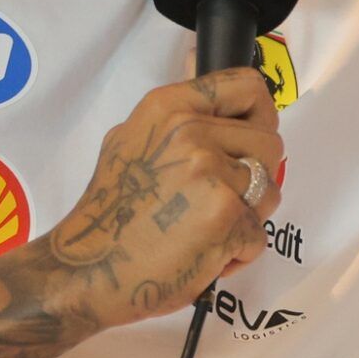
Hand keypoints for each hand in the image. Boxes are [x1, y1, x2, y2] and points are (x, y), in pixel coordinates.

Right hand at [45, 67, 283, 330]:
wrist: (88, 270)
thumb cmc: (111, 215)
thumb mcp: (130, 142)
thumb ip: (178, 124)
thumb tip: (225, 119)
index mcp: (169, 107)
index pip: (247, 87)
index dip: (261, 116)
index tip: (250, 140)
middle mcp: (190, 131)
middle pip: (269, 142)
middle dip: (254, 177)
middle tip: (218, 201)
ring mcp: (210, 172)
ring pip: (270, 190)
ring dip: (248, 217)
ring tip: (205, 230)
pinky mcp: (226, 216)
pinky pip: (258, 234)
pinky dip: (237, 253)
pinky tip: (202, 255)